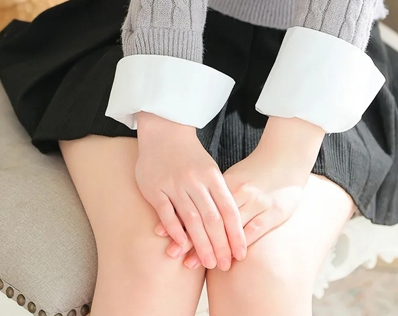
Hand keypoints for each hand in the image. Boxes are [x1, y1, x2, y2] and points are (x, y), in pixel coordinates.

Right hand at [135, 112, 246, 270]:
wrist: (165, 131)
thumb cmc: (191, 157)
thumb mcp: (210, 170)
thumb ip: (219, 195)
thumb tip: (234, 226)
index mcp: (212, 176)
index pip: (228, 210)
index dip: (235, 233)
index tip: (241, 254)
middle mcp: (196, 181)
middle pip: (212, 218)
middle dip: (220, 245)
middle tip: (225, 266)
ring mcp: (175, 184)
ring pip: (191, 219)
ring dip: (201, 244)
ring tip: (208, 263)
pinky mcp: (155, 188)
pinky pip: (166, 213)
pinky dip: (174, 230)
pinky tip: (181, 246)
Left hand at [158, 142, 309, 269]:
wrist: (283, 158)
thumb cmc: (252, 172)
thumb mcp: (229, 179)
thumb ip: (209, 195)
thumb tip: (180, 213)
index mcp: (224, 181)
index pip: (201, 208)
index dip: (186, 228)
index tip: (172, 247)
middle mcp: (240, 190)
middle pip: (214, 219)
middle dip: (198, 244)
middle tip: (185, 263)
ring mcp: (258, 200)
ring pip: (233, 228)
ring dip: (220, 248)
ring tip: (208, 266)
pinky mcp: (274, 210)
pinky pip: (255, 230)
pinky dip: (242, 243)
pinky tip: (235, 257)